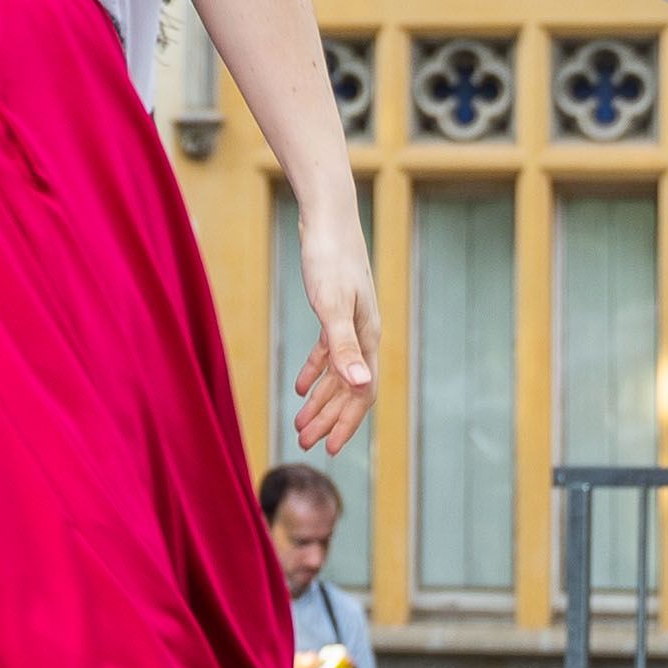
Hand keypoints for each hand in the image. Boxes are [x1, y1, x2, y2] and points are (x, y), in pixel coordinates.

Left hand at [289, 212, 379, 455]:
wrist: (328, 219)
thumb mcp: (331, 305)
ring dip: (320, 400)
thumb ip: (342, 346)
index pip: (361, 392)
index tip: (330, 448)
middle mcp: (363, 335)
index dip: (346, 422)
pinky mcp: (334, 310)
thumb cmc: (329, 259)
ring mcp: (350, 323)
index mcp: (366, 338)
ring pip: (338, 373)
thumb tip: (359, 384)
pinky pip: (326, 352)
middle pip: (349, 388)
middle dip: (329, 418)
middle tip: (306, 444)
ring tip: (301, 424)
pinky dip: (315, 371)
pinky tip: (301, 386)